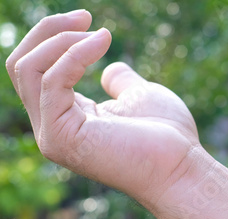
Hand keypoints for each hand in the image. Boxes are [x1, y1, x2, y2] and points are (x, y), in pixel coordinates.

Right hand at [6, 10, 201, 205]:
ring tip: (99, 33)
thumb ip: (119, 82)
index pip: (36, 71)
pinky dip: (75, 54)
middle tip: (86, 16)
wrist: (181, 169)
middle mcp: (53, 128)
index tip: (88, 20)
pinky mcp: (62, 137)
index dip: (54, 38)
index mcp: (67, 117)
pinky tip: (103, 41)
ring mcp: (53, 135)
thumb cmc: (167, 137)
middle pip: (22, 66)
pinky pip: (52, 80)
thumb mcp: (138, 97)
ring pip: (27, 70)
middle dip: (49, 31)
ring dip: (60, 39)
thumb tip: (109, 67)